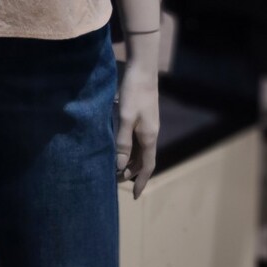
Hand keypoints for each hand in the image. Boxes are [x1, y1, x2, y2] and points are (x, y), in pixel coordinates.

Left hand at [115, 58, 158, 199]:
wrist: (142, 70)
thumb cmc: (133, 93)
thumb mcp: (125, 118)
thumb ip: (122, 142)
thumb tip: (119, 165)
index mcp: (149, 137)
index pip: (147, 166)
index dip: (141, 181)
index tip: (135, 196)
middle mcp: (150, 134)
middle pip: (143, 160)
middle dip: (132, 172)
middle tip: (116, 181)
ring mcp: (147, 125)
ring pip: (140, 150)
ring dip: (130, 161)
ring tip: (116, 168)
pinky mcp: (142, 117)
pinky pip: (137, 140)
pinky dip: (129, 148)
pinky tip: (119, 147)